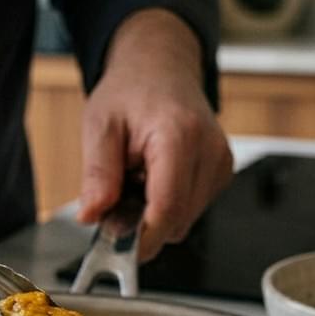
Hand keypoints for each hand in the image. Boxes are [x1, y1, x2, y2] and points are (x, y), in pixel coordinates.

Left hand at [76, 9, 232, 261]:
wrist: (160, 66)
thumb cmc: (131, 90)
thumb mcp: (100, 126)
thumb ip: (97, 174)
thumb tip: (92, 215)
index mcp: (179, 136)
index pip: (167, 209)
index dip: (141, 238)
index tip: (116, 249)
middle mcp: (209, 151)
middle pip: (177, 220)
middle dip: (142, 223)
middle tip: (116, 196)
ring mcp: (220, 163)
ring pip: (184, 220)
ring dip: (155, 213)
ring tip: (137, 177)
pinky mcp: (222, 172)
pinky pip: (192, 208)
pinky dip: (168, 203)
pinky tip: (154, 178)